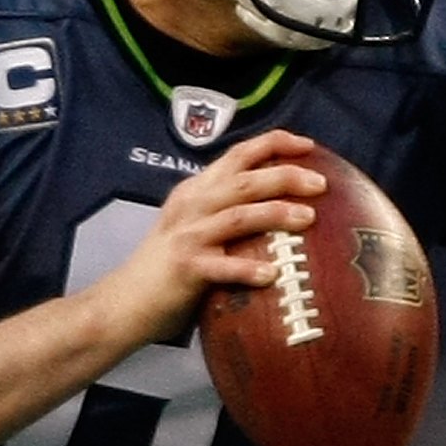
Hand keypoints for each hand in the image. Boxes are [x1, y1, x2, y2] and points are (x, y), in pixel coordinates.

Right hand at [88, 130, 325, 348]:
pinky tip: (272, 275)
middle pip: (244, 180)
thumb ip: (224, 212)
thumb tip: (277, 208)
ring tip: (308, 217)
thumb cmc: (167, 269)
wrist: (124, 302)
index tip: (307, 145)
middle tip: (320, 182)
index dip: (273, 144)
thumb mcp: (192, 227)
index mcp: (196, 191)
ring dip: (275, 213)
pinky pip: (222, 267)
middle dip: (285, 175)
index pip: (237, 155)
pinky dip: (247, 270)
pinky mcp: (185, 268)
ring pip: (237, 215)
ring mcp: (188, 236)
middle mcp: (192, 206)